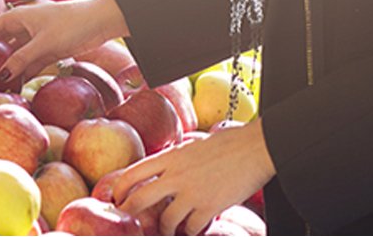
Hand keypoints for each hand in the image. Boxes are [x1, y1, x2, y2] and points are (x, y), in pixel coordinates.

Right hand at [0, 0, 129, 82]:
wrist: (101, 20)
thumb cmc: (72, 25)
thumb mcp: (44, 44)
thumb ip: (22, 59)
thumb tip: (2, 75)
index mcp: (16, 18)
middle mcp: (21, 27)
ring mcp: (34, 38)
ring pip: (11, 55)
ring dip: (2, 69)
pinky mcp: (46, 49)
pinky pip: (27, 63)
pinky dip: (20, 73)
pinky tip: (14, 87)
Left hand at [114, 119, 275, 235]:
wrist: (255, 148)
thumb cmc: (228, 144)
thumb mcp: (193, 146)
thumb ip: (176, 160)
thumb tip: (165, 172)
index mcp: (170, 157)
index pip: (133, 173)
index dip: (120, 189)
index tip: (117, 198)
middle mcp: (176, 175)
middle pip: (139, 199)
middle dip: (130, 213)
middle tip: (129, 220)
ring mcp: (192, 193)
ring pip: (166, 220)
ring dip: (164, 229)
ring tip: (167, 231)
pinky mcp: (210, 207)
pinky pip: (191, 228)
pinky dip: (189, 232)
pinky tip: (191, 230)